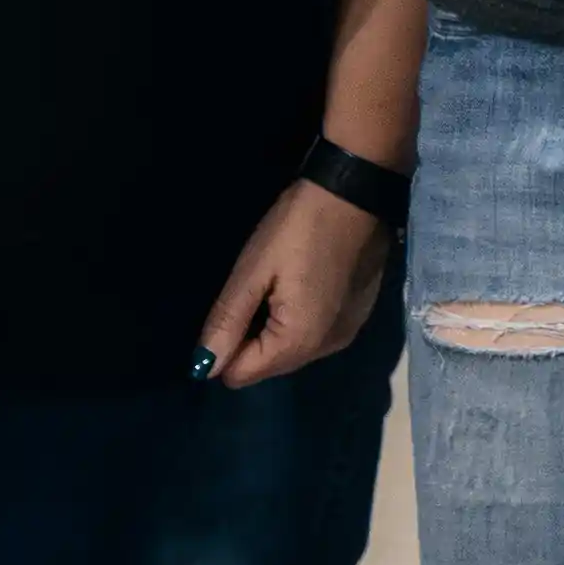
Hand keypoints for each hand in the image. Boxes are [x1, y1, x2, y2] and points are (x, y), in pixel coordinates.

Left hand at [191, 180, 394, 385]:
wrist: (358, 191)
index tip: (235, 305)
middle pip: (269, 366)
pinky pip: (316, 335)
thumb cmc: (298, 228)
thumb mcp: (252, 271)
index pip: (241, 374)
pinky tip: (309, 283)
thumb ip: (226, 323)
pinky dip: (304, 319)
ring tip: (284, 283)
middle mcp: (326, 348)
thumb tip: (203, 369)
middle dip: (253, 339)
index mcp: (298, 342)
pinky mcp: (360, 315)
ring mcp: (347, 333)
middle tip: (260, 289)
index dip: (225, 346)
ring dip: (279, 329)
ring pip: (293, 351)